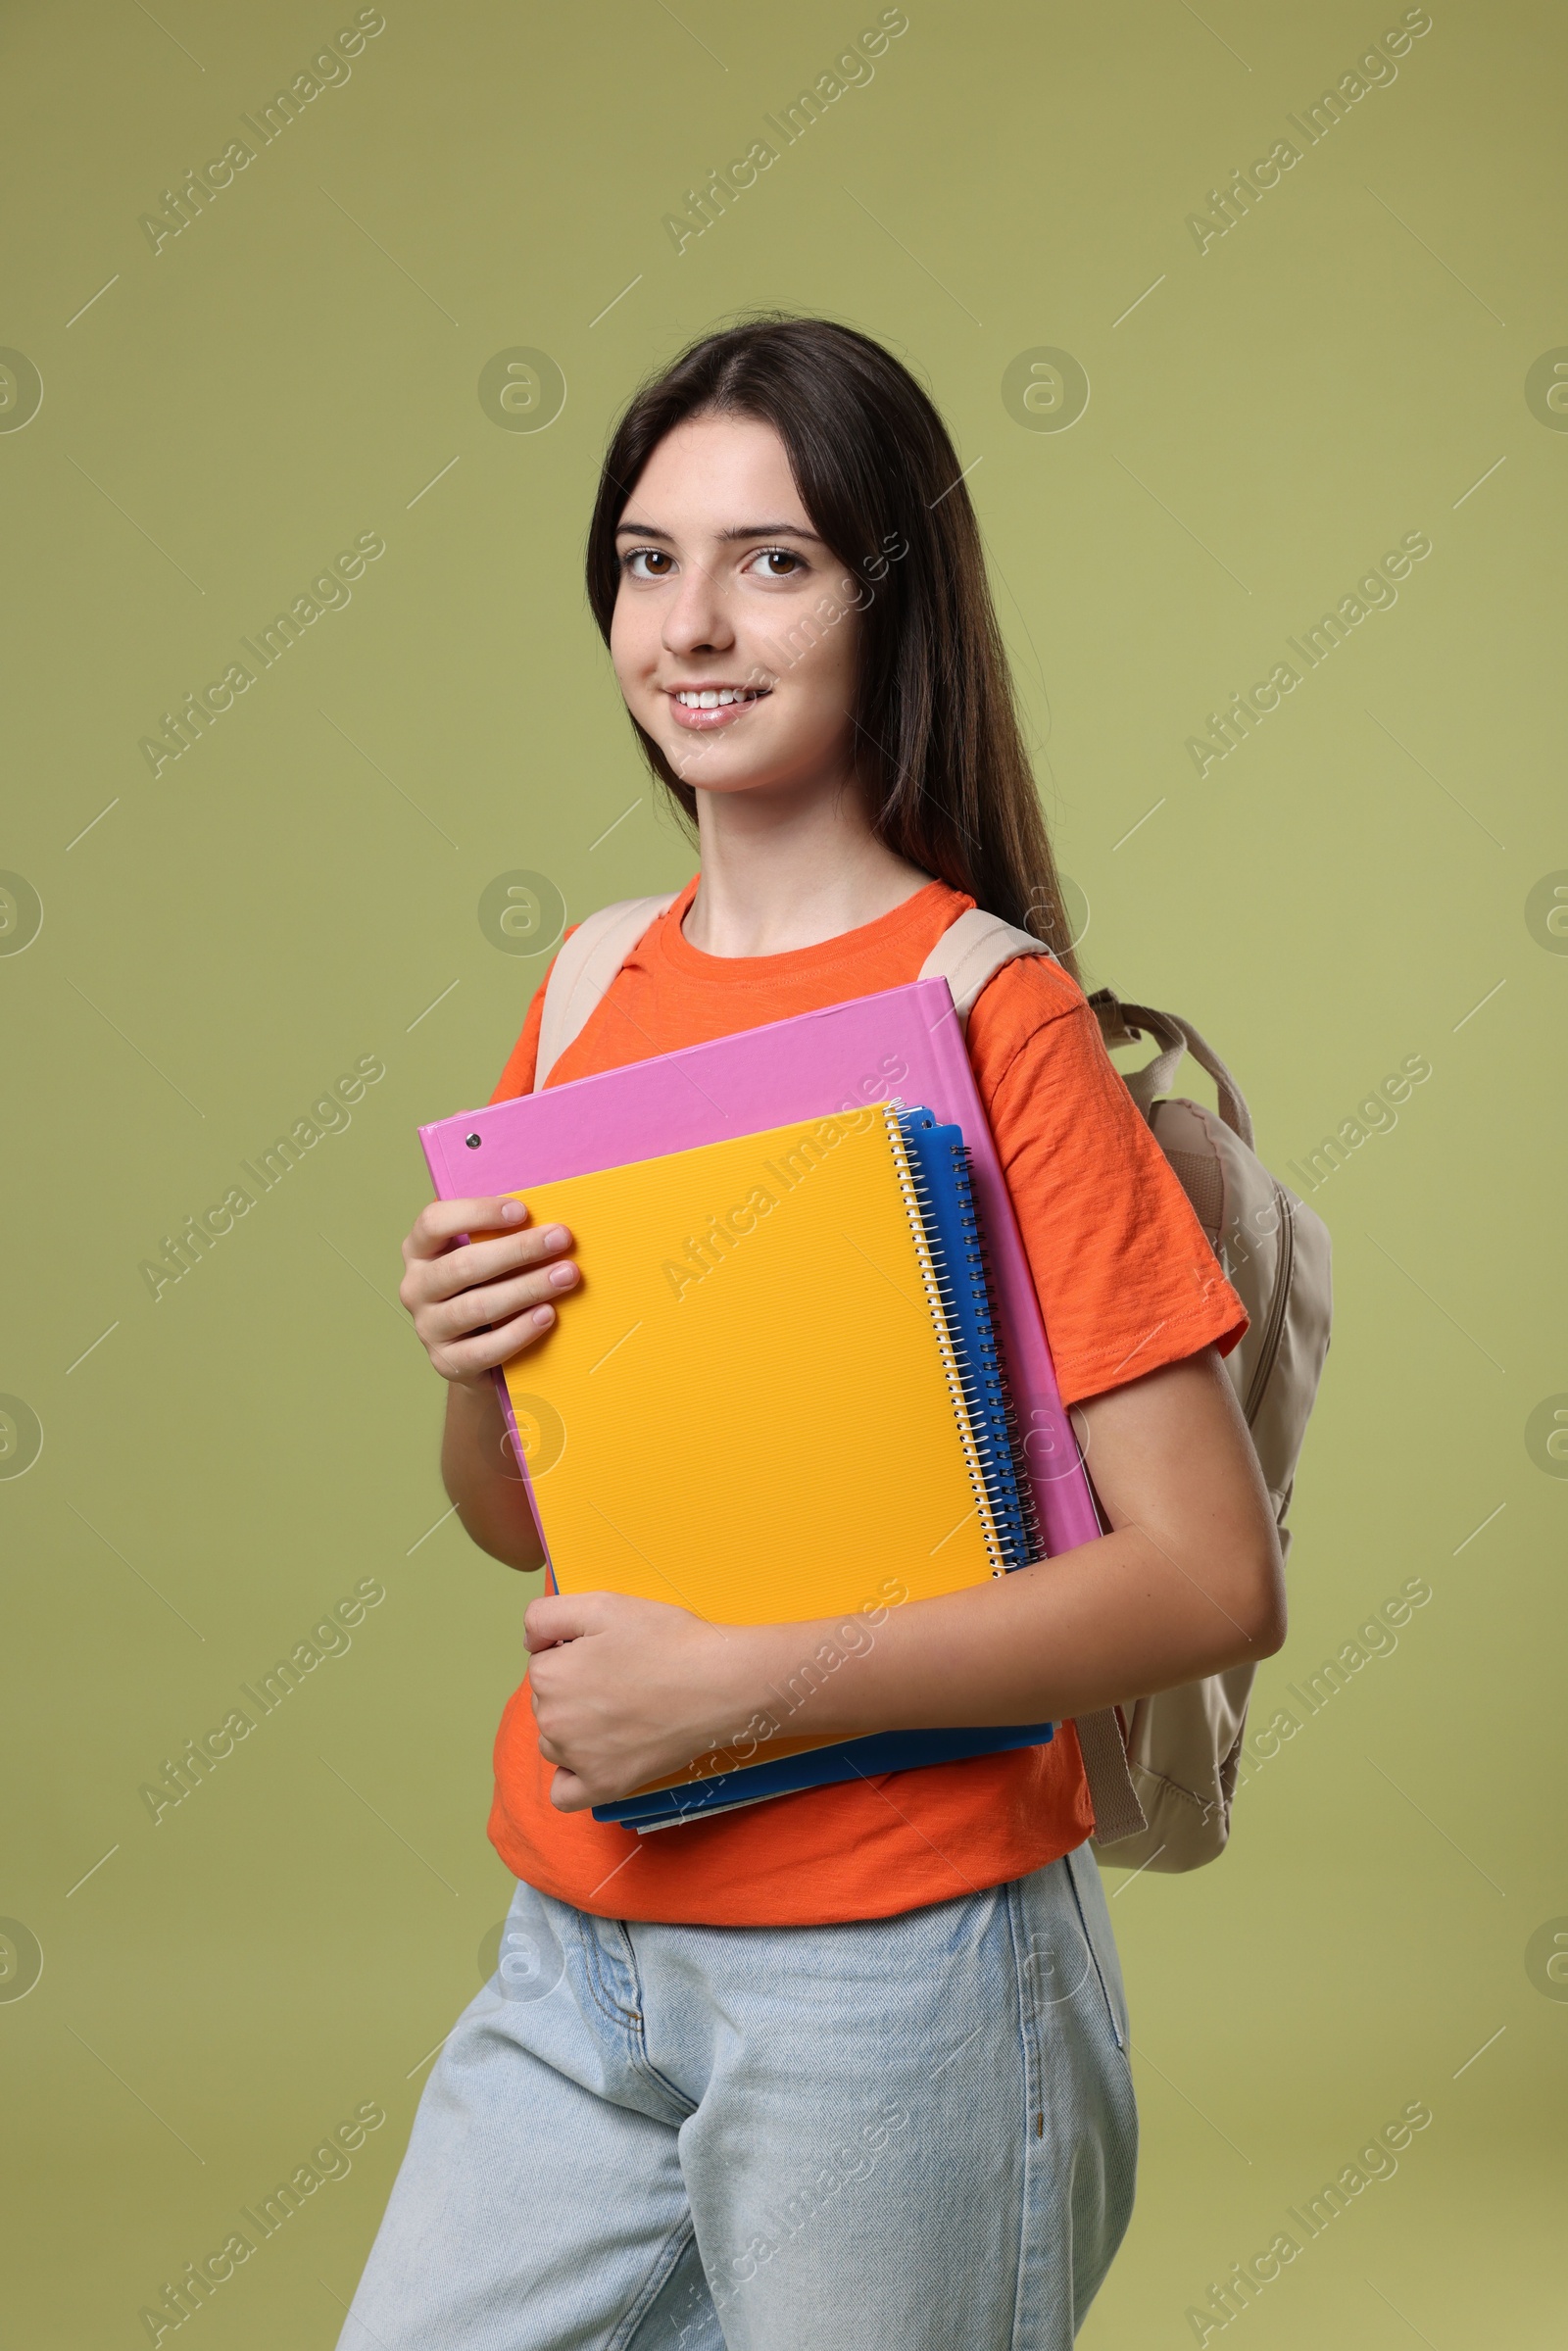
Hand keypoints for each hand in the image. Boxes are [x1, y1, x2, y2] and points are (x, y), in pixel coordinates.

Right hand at [399, 1195, 579, 1386]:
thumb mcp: (485, 1257)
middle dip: (517, 1249)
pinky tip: (546, 1315)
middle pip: (463, 1265)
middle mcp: (415, 1288)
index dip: (477, 1213)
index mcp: (419, 1251)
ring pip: (476, 1307)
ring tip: (565, 1276)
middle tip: (560, 1239)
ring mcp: (428, 1327)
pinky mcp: (447, 1362)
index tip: (522, 1211)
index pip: (434, 1222)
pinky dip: (519, 1331)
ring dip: (526, 1288)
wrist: (477, 1354)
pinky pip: (485, 1348)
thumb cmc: (486, 1288)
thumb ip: (500, 1234)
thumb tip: (546, 1214)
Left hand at [525, 1590, 758, 1811]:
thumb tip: (530, 1643)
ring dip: (574, 1729)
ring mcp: (577, 1759)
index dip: (574, 1652)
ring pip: (555, 1741)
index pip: (544, 1662)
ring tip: (621, 1712)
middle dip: (574, 1688)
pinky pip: (564, 1794)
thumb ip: (546, 1615)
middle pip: (548, 1702)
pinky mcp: (605, 1786)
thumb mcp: (601, 1604)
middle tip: (621, 1678)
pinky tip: (594, 1758)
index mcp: (548, 1675)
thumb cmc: (665, 1639)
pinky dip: (572, 1778)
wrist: (719, 1682)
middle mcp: (553, 1721)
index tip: (609, 1651)